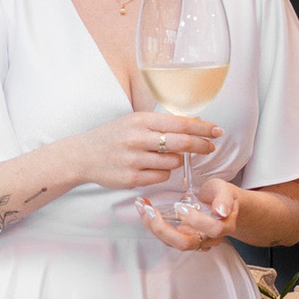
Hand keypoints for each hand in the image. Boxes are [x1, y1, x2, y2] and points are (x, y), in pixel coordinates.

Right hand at [74, 112, 221, 190]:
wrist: (82, 155)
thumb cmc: (111, 137)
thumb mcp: (132, 122)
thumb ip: (160, 124)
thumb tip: (194, 124)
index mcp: (139, 120)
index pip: (180, 123)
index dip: (203, 129)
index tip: (217, 131)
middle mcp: (137, 138)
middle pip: (182, 143)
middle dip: (201, 146)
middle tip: (210, 147)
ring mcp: (134, 159)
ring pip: (173, 162)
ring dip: (176, 161)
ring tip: (163, 157)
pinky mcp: (132, 178)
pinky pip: (162, 177)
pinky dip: (162, 173)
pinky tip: (151, 168)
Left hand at [134, 179, 238, 251]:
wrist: (219, 204)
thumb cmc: (221, 196)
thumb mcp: (226, 191)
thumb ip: (224, 199)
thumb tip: (220, 212)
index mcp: (223, 227)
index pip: (212, 229)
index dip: (196, 220)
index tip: (180, 206)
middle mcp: (207, 238)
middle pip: (185, 243)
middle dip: (163, 228)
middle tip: (150, 210)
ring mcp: (193, 240)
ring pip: (171, 242)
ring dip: (152, 225)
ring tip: (142, 206)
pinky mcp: (180, 237)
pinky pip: (164, 236)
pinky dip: (151, 223)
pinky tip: (144, 208)